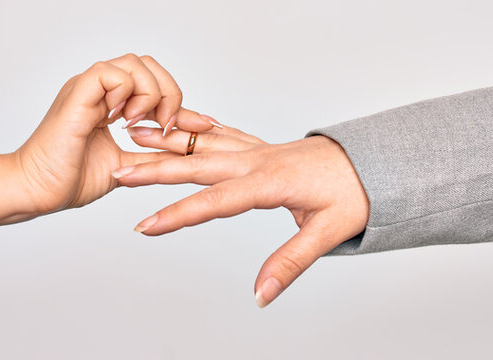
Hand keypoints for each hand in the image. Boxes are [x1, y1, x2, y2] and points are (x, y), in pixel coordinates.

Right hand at [0, 54, 219, 241]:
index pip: (153, 84)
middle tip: (169, 125)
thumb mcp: (125, 166)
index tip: (203, 126)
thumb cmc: (67, 179)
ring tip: (142, 124)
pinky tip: (123, 121)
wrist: (36, 191)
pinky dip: (126, 92)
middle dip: (170, 93)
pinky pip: (109, 72)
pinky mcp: (77, 94)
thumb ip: (150, 156)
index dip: (180, 102)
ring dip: (150, 93)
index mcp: (108, 103)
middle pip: (148, 64)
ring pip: (134, 63)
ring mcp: (87, 90)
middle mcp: (98, 91)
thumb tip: (182, 154)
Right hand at [114, 125, 369, 307]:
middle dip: (155, 170)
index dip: (179, 215)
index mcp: (271, 182)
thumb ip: (291, 263)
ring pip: (202, 143)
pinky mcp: (260, 148)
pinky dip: (192, 129)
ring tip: (131, 134)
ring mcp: (257, 150)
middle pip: (197, 164)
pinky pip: (219, 135)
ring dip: (166, 140)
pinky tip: (173, 126)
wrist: (373, 160)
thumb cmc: (357, 191)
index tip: (147, 226)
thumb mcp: (330, 231)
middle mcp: (258, 161)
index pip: (216, 201)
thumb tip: (262, 295)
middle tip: (119, 173)